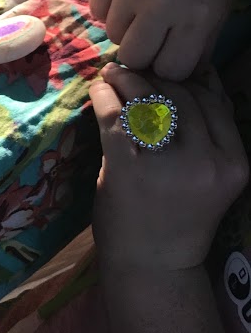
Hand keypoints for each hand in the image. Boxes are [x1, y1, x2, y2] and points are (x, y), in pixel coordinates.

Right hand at [89, 0, 241, 80]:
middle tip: (151, 31)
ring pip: (112, 33)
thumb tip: (175, 77)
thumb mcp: (220, 0)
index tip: (170, 51)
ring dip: (125, 26)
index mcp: (198, 13)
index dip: (169, 64)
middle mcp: (162, 0)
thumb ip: (200, 41)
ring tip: (140, 4)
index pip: (170, 70)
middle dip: (142, 50)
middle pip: (135, 57)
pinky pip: (97, 9)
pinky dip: (109, 6)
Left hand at [89, 62, 247, 274]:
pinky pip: (116, 118)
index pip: (213, 101)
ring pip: (150, 101)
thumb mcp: (207, 175)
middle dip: (154, 75)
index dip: (187, 77)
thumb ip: (205, 133)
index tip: (165, 68)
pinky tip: (98, 90)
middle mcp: (209, 162)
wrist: (153, 267)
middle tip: (131, 65)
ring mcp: (169, 168)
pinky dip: (104, 97)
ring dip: (128, 79)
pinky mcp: (129, 171)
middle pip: (182, 96)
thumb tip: (193, 76)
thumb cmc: (176, 217)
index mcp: (234, 163)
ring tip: (112, 72)